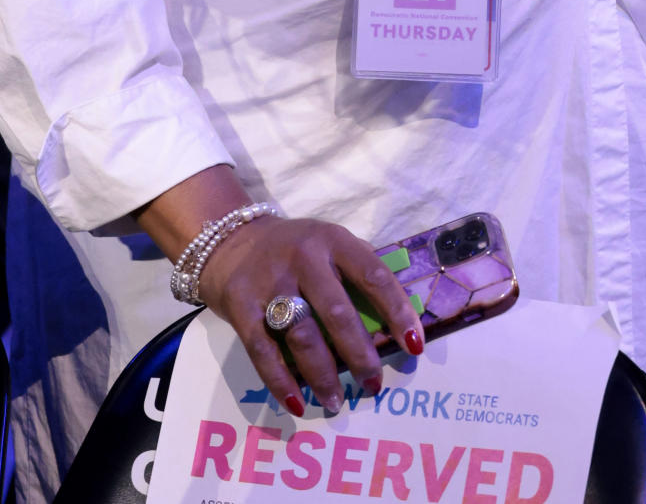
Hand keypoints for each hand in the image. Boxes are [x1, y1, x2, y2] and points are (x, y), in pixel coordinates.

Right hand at [197, 213, 423, 416]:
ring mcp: (269, 281)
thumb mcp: (329, 244)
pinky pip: (263, 351)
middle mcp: (303, 256)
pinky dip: (281, 383)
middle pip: (337, 311)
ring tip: (337, 401)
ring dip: (323, 375)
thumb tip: (395, 323)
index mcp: (333, 240)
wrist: (231, 242)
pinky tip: (298, 405)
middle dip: (360, 354)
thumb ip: (357, 273)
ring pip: (302, 335)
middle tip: (373, 383)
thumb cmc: (295, 250)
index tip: (414, 346)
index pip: (373, 275)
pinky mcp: (241, 305)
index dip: (397, 311)